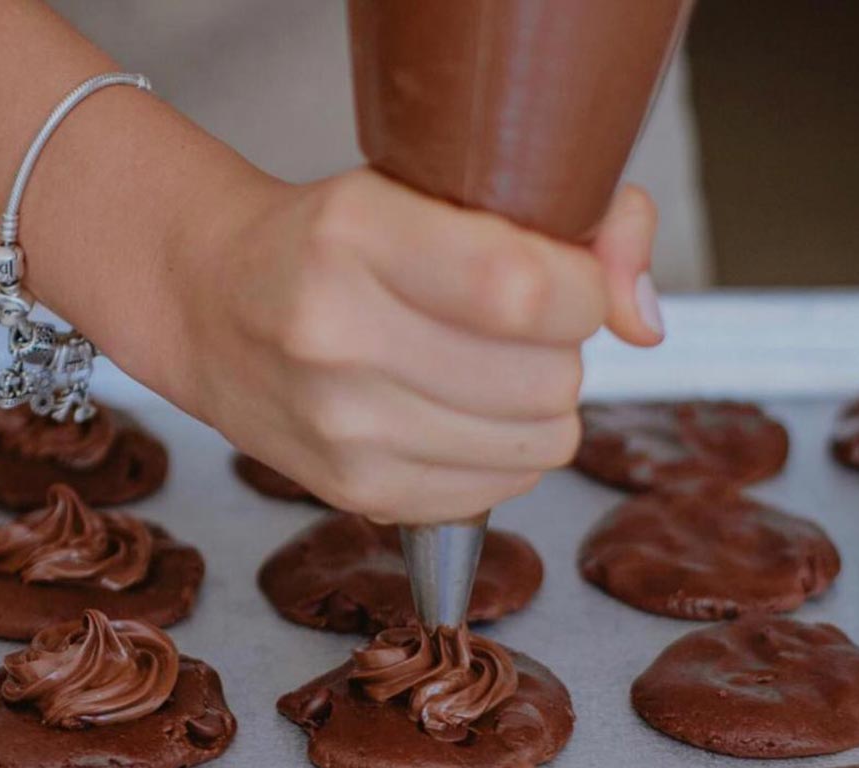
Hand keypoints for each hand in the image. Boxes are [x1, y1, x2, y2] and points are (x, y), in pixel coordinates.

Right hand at [126, 169, 661, 522]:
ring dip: (537, 404)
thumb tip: (645, 321)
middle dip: (558, 346)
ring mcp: (341, 427)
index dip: (586, 288)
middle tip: (507, 321)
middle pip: (550, 377)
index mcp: (355, 235)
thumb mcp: (430, 184)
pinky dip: (501, 453)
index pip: (529, 289)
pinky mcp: (354, 491)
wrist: (213, 304)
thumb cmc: (333, 238)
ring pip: (542, 441)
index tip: (569, 276)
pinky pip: (502, 491)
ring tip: (481, 366)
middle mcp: (336, 337)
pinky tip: (455, 412)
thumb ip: (571, 224)